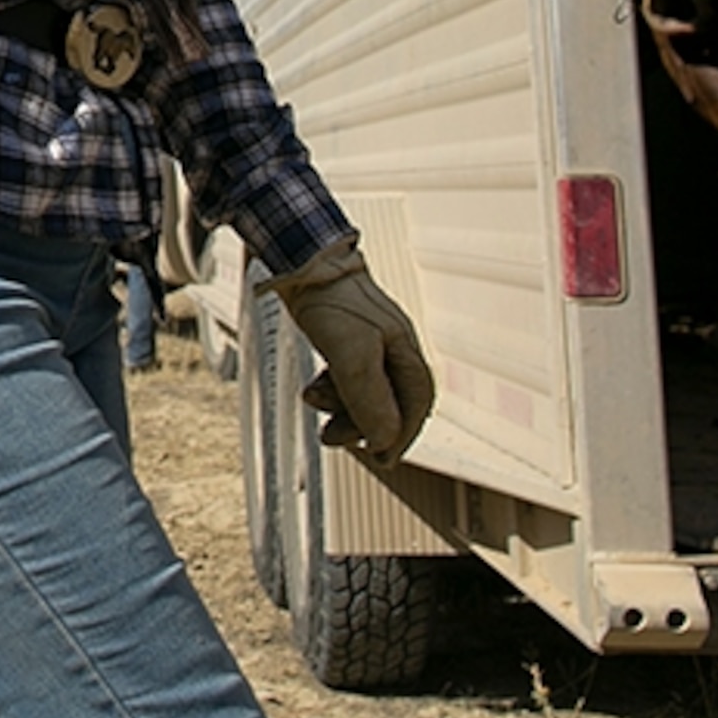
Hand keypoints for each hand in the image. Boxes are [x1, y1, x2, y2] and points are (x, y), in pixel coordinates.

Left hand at [267, 241, 433, 460]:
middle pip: (387, 401)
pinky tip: (313, 388)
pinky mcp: (345, 336)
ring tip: (313, 403)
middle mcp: (392, 348)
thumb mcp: (352, 355)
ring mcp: (368, 342)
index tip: (383, 458)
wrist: (301, 259)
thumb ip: (369, 399)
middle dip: (360, 424)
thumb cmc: (332, 300)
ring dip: (339, 405)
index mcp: (404, 351)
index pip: (416, 404)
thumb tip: (385, 439)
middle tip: (332, 438)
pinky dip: (330, 388)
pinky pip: (345, 375)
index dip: (402, 435)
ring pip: (362, 390)